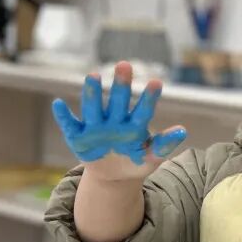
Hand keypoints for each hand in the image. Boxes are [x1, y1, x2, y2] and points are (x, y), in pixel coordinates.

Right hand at [52, 61, 186, 177]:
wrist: (114, 177)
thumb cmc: (136, 162)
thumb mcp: (152, 157)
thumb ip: (164, 145)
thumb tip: (183, 130)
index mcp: (134, 124)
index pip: (143, 110)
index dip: (149, 98)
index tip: (157, 82)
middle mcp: (114, 120)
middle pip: (118, 101)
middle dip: (121, 85)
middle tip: (124, 65)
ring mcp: (96, 127)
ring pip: (94, 108)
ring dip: (92, 93)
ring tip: (92, 76)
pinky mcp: (78, 137)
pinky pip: (70, 125)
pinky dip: (63, 116)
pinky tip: (58, 104)